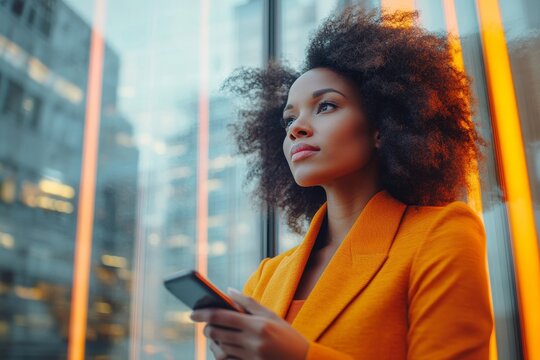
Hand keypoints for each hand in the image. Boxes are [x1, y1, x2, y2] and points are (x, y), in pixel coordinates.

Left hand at [190, 288, 308, 359]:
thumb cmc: (286, 334)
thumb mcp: (271, 315)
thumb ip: (248, 302)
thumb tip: (227, 291)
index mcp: (257, 325)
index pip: (222, 317)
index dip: (204, 313)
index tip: (192, 312)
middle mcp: (252, 342)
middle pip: (217, 334)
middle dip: (207, 328)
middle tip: (205, 324)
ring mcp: (250, 357)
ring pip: (219, 349)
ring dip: (212, 342)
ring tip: (213, 335)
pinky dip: (220, 354)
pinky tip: (221, 347)